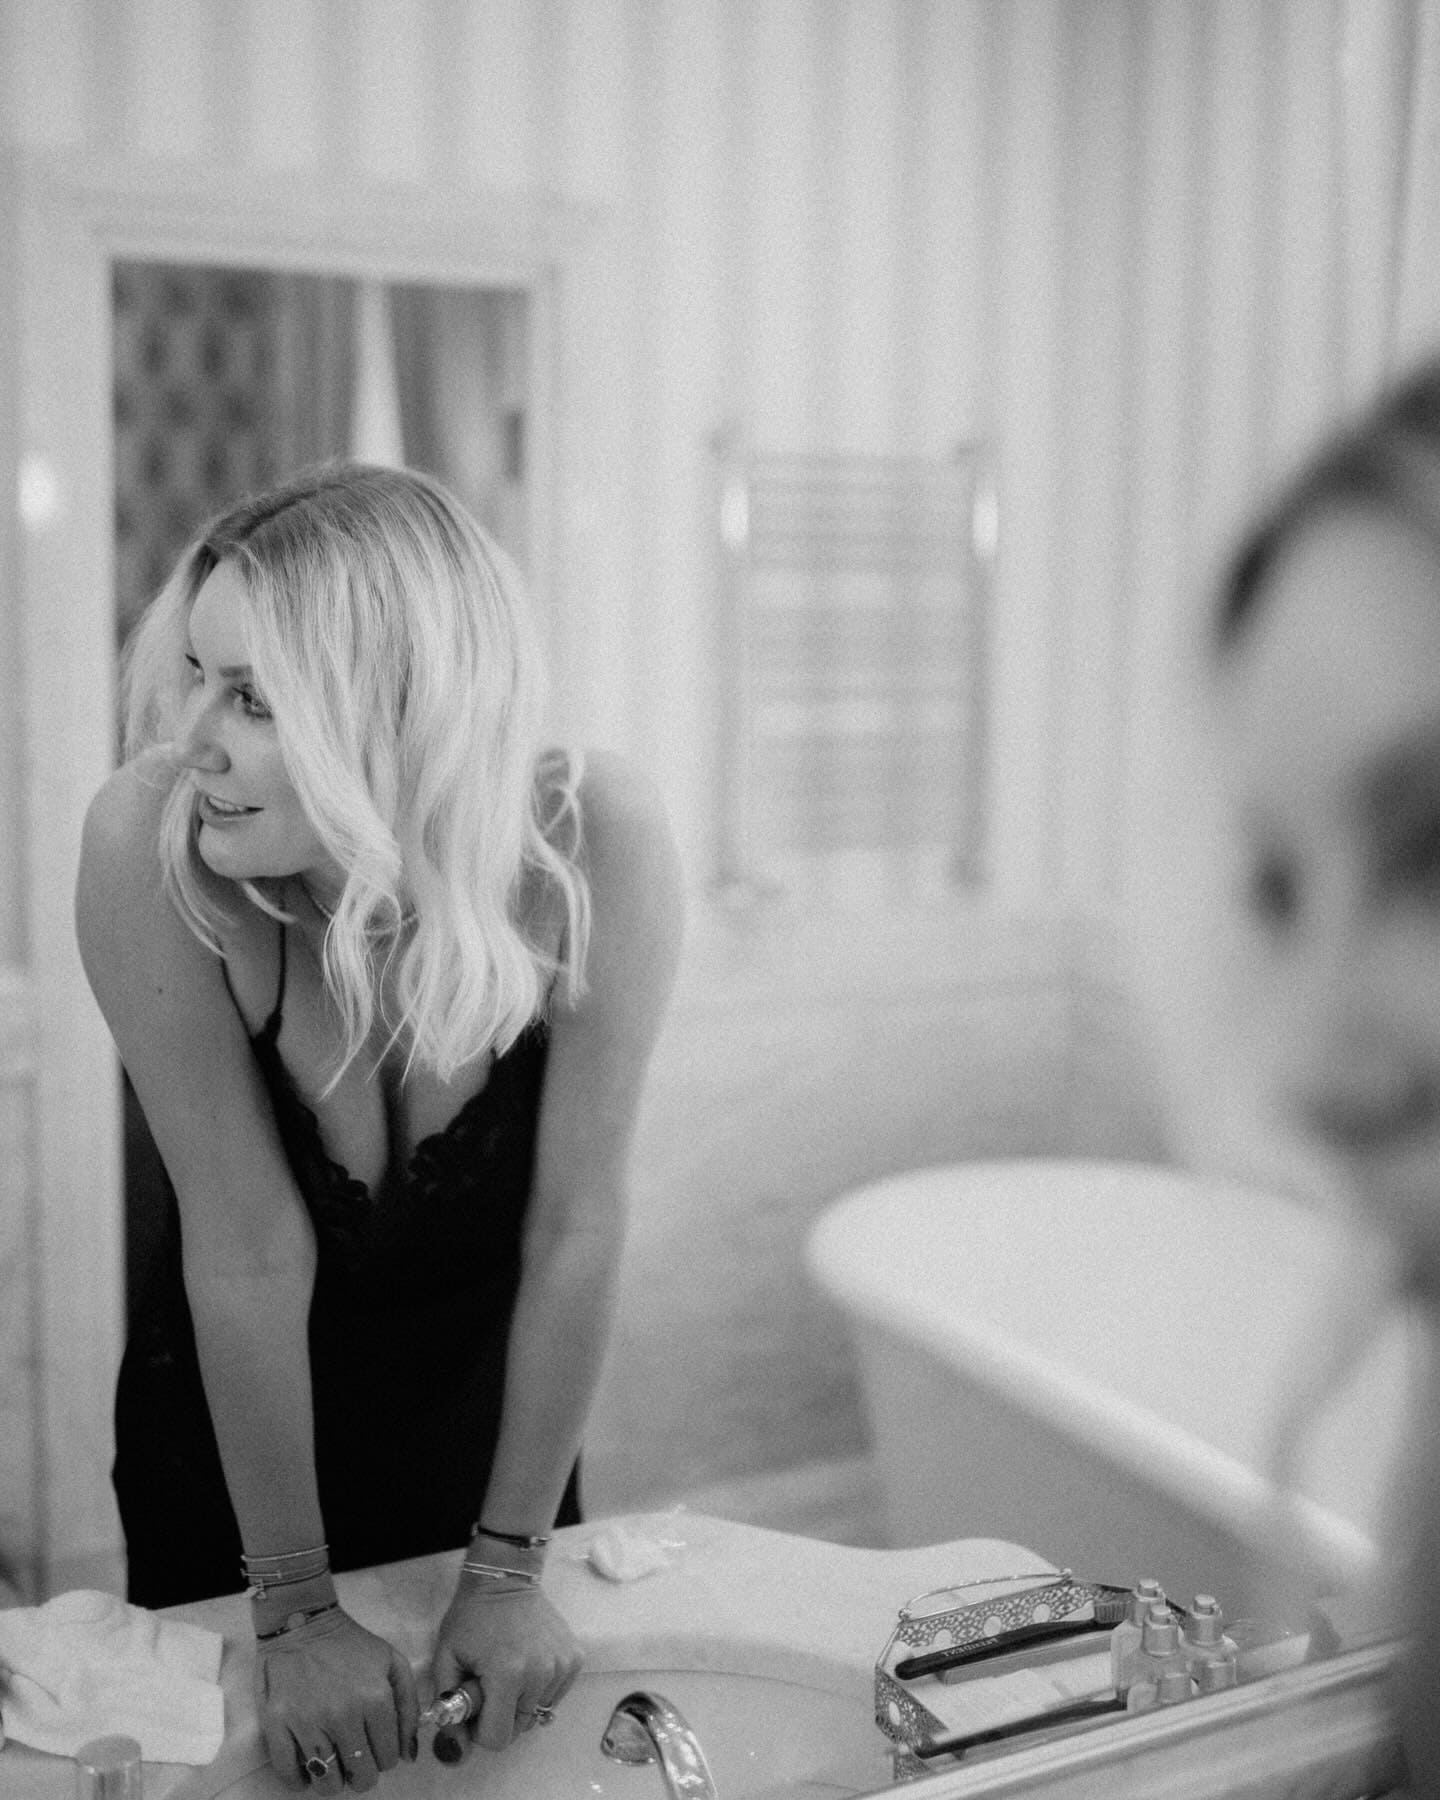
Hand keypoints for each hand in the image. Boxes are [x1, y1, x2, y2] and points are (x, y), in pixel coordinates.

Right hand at [254, 1608, 419, 1793]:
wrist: (302, 1621)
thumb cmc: (351, 1644)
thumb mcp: (392, 1662)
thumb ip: (408, 1707)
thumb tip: (409, 1754)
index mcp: (374, 1698)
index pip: (388, 1757)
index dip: (386, 1757)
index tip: (377, 1747)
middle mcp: (342, 1715)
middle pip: (360, 1773)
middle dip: (363, 1772)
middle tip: (357, 1757)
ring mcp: (306, 1722)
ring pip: (327, 1781)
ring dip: (334, 1780)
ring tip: (334, 1764)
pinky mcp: (276, 1724)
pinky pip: (289, 1773)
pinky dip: (300, 1781)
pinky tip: (308, 1770)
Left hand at [429, 1582, 582, 1756]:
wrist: (506, 1577)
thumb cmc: (472, 1617)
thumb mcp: (446, 1658)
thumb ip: (448, 1706)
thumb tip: (457, 1748)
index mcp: (507, 1675)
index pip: (498, 1737)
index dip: (480, 1729)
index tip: (475, 1706)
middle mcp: (541, 1674)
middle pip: (519, 1727)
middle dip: (501, 1714)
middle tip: (491, 1685)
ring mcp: (562, 1665)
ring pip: (538, 1711)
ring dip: (522, 1701)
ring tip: (510, 1669)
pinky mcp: (575, 1658)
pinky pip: (556, 1693)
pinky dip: (540, 1687)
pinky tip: (529, 1662)